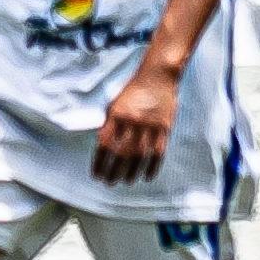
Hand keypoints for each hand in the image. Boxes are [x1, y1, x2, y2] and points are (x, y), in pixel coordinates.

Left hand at [92, 67, 178, 184]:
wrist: (156, 76)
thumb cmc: (132, 91)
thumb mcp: (114, 104)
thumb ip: (108, 124)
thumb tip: (101, 147)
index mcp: (115, 115)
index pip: (104, 144)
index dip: (99, 161)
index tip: (96, 174)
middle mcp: (132, 121)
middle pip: (121, 152)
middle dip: (113, 170)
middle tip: (109, 182)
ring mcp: (149, 125)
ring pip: (139, 154)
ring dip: (131, 171)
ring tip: (126, 181)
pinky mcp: (164, 127)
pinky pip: (158, 152)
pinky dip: (152, 166)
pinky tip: (146, 176)